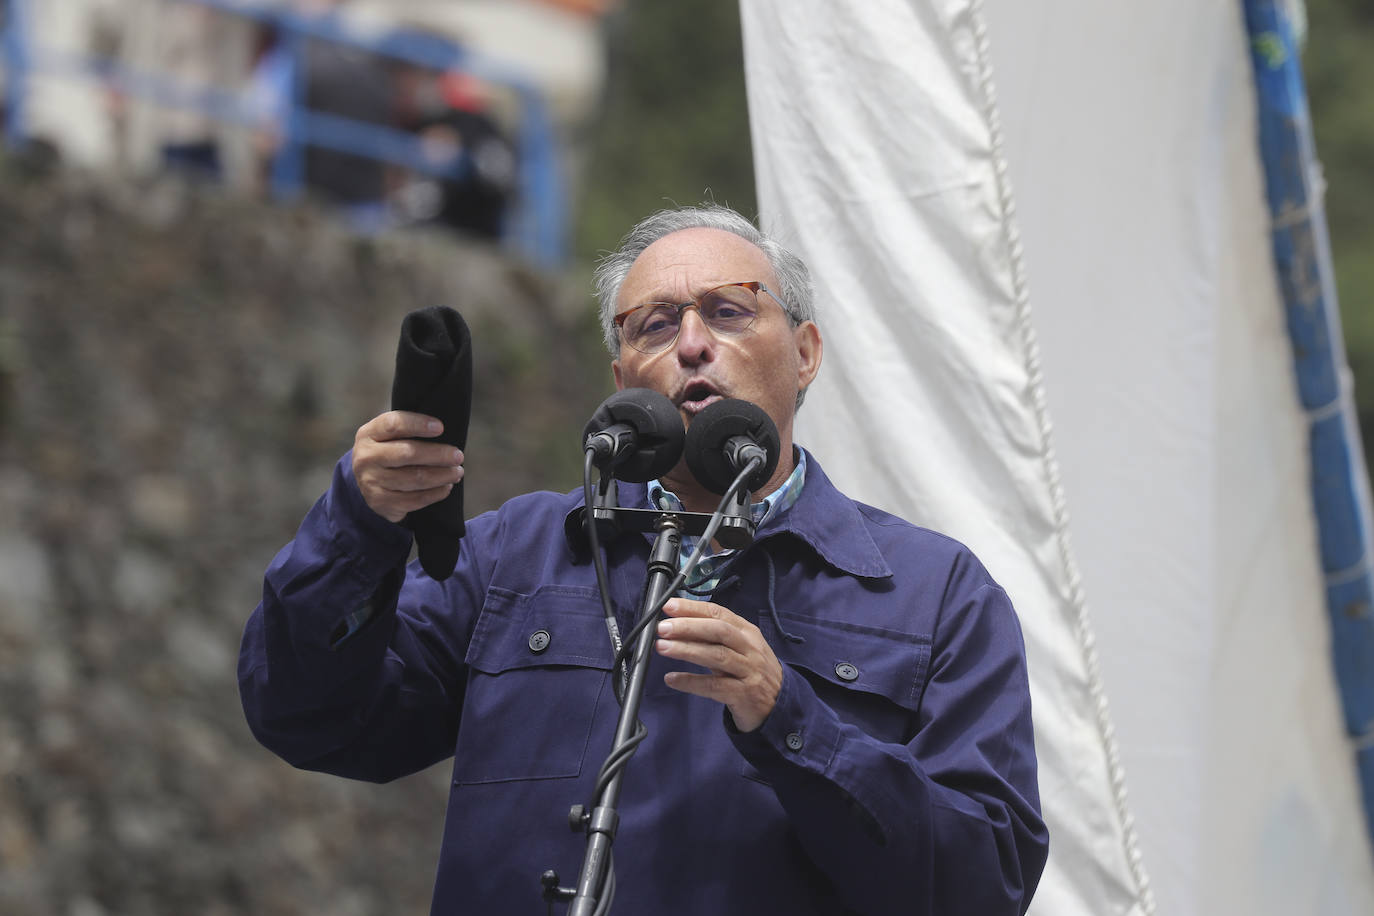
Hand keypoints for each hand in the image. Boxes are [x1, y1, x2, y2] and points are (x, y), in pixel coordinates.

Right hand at [352, 411, 463, 522]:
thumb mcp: (388, 436)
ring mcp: (371, 481)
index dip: (418, 424)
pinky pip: (415, 499)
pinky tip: (446, 487)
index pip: (394, 425)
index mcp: (369, 434)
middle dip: (438, 454)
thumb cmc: (387, 452)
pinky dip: (436, 493)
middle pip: (408, 453)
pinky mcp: (380, 502)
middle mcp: (366, 457)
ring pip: (415, 478)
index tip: (440, 427)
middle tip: (458, 456)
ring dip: (442, 476)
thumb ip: (409, 430)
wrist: (366, 482)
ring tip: (457, 472)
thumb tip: (444, 431)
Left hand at [655, 598, 782, 732]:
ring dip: (686, 650)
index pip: (719, 614)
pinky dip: (690, 682)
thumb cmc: (752, 671)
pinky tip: (672, 679)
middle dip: (688, 627)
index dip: (693, 608)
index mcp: (747, 632)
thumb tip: (677, 624)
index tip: (669, 606)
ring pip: (716, 656)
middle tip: (662, 628)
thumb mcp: (738, 649)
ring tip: (662, 647)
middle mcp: (750, 648)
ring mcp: (748, 671)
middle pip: (718, 631)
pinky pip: (713, 687)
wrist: (778, 704)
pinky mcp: (743, 694)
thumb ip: (713, 638)